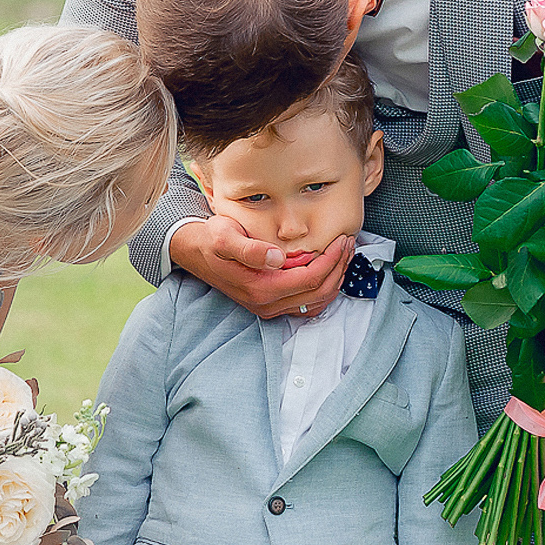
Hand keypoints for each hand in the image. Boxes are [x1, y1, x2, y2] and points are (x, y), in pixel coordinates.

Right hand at [171, 216, 353, 319]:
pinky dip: (324, 289)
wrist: (196, 252)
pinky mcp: (271, 305)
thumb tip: (277, 258)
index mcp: (261, 288)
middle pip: (319, 292)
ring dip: (335, 278)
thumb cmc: (213, 240)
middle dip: (339, 267)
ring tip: (344, 253)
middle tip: (349, 243)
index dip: (332, 260)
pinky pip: (308, 305)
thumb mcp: (225, 237)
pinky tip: (329, 269)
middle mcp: (268, 304)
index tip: (342, 239)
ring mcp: (270, 308)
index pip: (311, 278)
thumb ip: (249, 249)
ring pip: (317, 301)